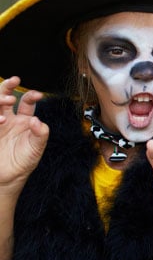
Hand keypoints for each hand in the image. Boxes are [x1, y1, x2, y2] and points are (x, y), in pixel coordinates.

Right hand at [0, 77, 47, 192]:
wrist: (6, 178)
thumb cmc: (24, 162)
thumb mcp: (36, 148)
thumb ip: (41, 134)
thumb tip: (37, 120)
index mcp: (23, 120)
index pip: (26, 102)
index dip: (31, 96)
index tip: (37, 94)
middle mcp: (8, 119)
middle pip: (5, 97)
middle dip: (8, 86)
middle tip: (14, 81)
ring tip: (6, 100)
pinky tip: (1, 119)